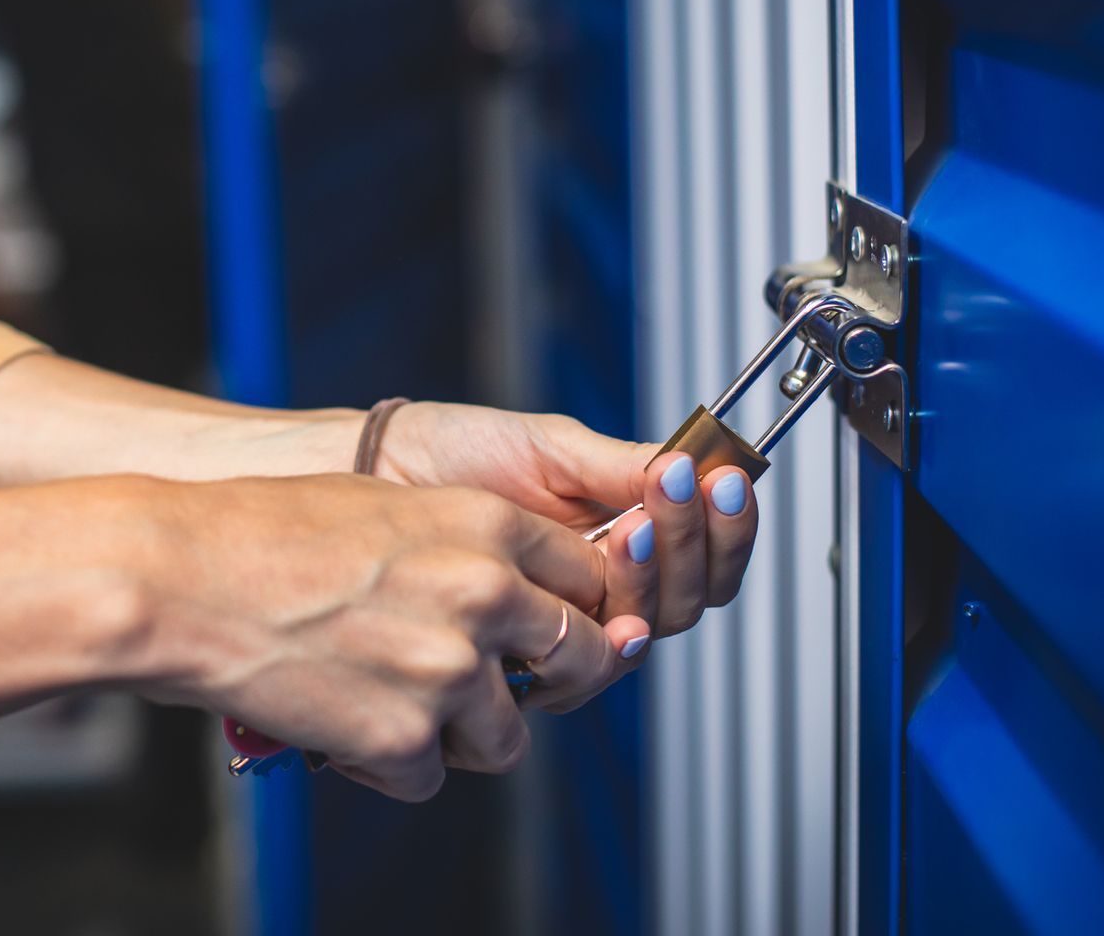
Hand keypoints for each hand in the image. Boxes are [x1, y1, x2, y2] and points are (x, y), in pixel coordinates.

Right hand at [136, 474, 650, 800]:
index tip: (545, 628)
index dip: (570, 609)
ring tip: (387, 702)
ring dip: (458, 733)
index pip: (589, 579)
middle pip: (583, 660)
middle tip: (494, 684)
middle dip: (547, 681)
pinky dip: (386, 765)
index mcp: (486, 525)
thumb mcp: (386, 508)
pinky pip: (427, 778)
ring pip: (507, 737)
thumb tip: (507, 594)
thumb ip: (461, 548)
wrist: (181, 577)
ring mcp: (448, 672)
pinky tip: (339, 722)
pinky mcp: (403, 738)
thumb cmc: (261, 532)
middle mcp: (485, 596)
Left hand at [372, 404, 759, 636]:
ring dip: (655, 570)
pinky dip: (609, 612)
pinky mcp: (527, 654)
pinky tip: (606, 563)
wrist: (376, 470)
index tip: (727, 480)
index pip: (704, 553)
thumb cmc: (452, 452)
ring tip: (634, 518)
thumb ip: (624, 465)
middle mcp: (601, 587)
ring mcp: (565, 622)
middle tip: (678, 490)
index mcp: (619, 533)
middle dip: (693, 542)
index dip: (727, 524)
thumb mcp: (550, 445)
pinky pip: (592, 657)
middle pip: (690, 597)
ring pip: (650, 628)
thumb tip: (701, 467)